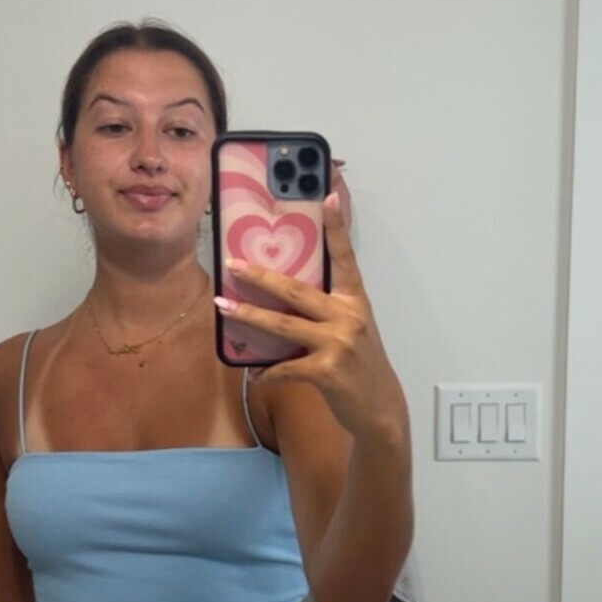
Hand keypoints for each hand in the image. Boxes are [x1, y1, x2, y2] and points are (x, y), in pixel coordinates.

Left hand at [214, 174, 405, 444]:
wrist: (379, 406)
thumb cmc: (359, 364)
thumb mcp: (352, 328)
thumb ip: (327, 309)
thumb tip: (282, 296)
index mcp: (354, 300)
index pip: (344, 257)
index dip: (336, 227)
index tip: (326, 195)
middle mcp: (349, 316)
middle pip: (297, 290)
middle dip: (261, 276)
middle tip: (232, 264)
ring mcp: (338, 344)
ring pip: (284, 325)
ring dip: (249, 316)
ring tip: (222, 307)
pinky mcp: (327, 372)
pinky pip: (285, 367)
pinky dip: (266, 372)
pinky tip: (254, 374)